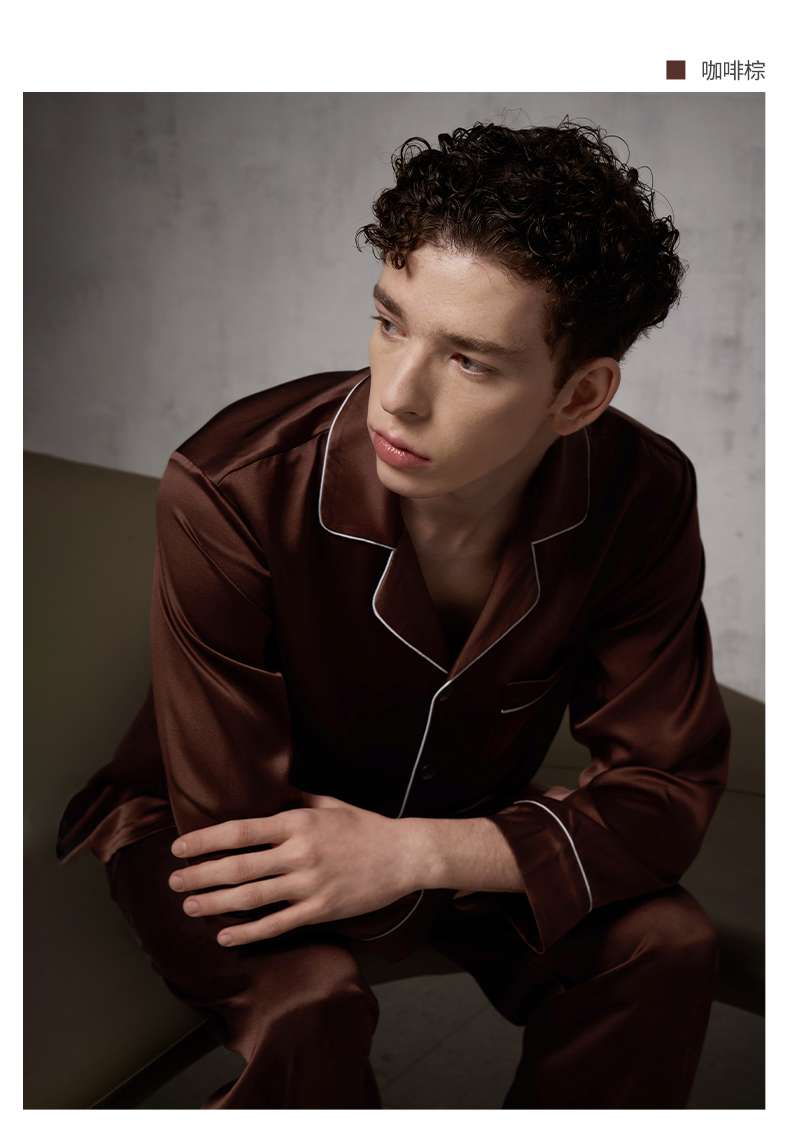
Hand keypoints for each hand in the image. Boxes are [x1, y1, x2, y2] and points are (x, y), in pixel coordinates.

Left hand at [167, 793, 414, 945]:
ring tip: (188, 906)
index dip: (206, 841)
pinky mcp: (320, 910)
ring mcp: (309, 884)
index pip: (241, 832)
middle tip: (173, 881)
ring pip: (251, 898)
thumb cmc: (365, 826)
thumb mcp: (328, 803)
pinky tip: (225, 936)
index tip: (180, 847)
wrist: (404, 855)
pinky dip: (248, 933)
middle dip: (200, 874)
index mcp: (298, 822)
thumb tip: (264, 794)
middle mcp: (299, 853)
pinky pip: (277, 925)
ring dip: (214, 902)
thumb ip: (294, 801)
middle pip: (238, 867)